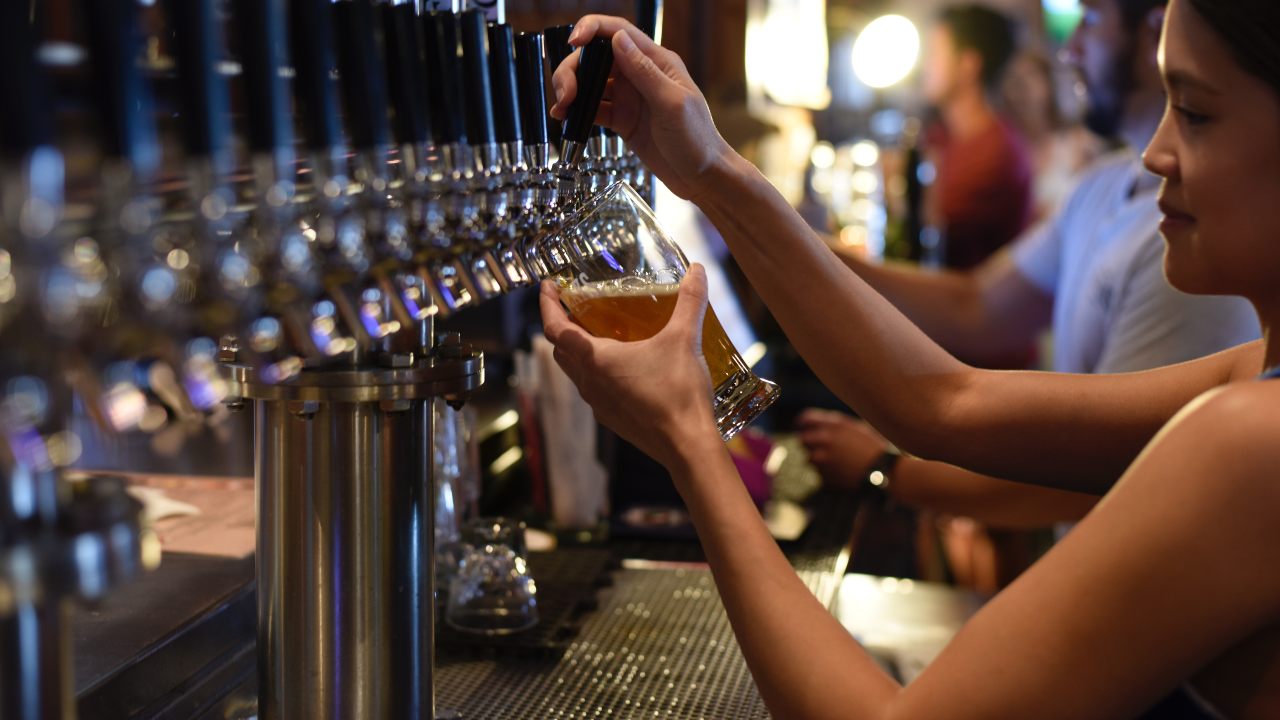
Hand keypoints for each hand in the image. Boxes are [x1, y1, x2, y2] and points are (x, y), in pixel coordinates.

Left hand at [539, 264, 720, 468]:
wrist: (686, 446)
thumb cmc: (678, 392)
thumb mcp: (684, 339)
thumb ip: (690, 301)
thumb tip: (697, 269)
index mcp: (596, 360)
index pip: (554, 328)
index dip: (547, 305)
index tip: (548, 287)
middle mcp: (589, 383)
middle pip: (560, 350)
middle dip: (561, 326)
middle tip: (574, 307)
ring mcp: (599, 405)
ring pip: (575, 372)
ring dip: (578, 351)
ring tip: (597, 333)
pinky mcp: (613, 419)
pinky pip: (594, 390)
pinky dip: (596, 372)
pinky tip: (622, 367)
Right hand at [549, 15, 735, 203]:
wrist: (703, 177)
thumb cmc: (698, 140)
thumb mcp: (672, 103)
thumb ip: (644, 72)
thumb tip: (619, 39)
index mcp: (657, 62)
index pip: (620, 32)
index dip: (593, 29)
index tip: (574, 41)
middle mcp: (640, 75)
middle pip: (597, 58)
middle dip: (574, 69)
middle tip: (565, 93)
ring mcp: (630, 98)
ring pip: (591, 83)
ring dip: (572, 91)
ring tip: (562, 108)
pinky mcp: (623, 120)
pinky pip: (594, 109)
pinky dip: (578, 112)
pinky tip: (566, 119)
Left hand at [795, 409, 888, 489]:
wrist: (883, 470)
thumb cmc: (873, 446)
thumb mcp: (856, 427)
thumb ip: (834, 423)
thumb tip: (814, 422)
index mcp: (833, 426)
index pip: (806, 419)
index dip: (803, 423)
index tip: (802, 426)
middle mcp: (825, 441)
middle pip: (803, 440)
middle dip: (809, 443)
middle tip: (820, 446)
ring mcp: (823, 460)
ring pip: (810, 458)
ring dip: (818, 458)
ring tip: (837, 461)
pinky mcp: (825, 476)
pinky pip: (819, 472)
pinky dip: (826, 472)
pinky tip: (842, 471)